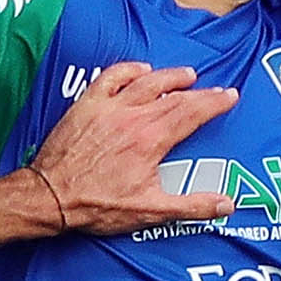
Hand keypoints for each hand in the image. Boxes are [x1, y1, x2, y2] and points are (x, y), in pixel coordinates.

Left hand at [25, 62, 242, 237]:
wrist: (50, 197)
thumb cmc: (96, 205)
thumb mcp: (149, 211)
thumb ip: (191, 206)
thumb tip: (226, 205)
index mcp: (151, 139)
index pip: (192, 113)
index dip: (214, 103)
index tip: (230, 96)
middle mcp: (133, 116)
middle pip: (175, 96)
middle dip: (200, 91)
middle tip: (216, 89)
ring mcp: (109, 108)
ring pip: (147, 81)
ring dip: (169, 76)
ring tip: (186, 74)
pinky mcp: (87, 106)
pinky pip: (111, 78)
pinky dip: (129, 70)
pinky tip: (140, 69)